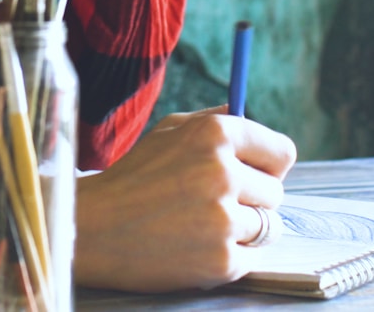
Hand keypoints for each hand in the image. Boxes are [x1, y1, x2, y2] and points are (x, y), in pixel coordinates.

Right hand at [74, 109, 297, 291]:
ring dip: (243, 230)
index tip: (254, 175)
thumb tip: (244, 112)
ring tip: (203, 226)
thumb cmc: (130, 178)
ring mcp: (222, 219)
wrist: (90, 229)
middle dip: (252, 200)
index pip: (283, 152)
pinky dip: (229, 257)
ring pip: (268, 227)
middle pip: (276, 192)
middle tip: (213, 204)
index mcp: (215, 134)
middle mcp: (223, 172)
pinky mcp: (220, 261)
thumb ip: (212, 120)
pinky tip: (195, 247)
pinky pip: (251, 258)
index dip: (269, 166)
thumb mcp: (167, 132)